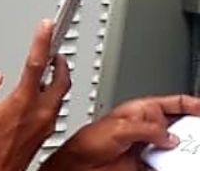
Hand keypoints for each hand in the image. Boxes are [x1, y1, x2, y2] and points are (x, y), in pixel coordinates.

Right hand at [0, 19, 71, 170]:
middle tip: (55, 46)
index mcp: (23, 100)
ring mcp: (45, 123)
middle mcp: (40, 111)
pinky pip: (55, 108)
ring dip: (58, 77)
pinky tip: (40, 93)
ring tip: (50, 67)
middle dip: (60, 60)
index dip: (42, 40)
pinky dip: (52, 94)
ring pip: (61, 94)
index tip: (47, 26)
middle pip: (61, 79)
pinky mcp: (44, 133)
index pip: (36, 63)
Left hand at [42, 94, 199, 170]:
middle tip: (198, 134)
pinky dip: (174, 164)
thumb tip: (170, 136)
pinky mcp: (148, 164)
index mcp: (139, 111)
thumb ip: (146, 128)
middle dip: (191, 130)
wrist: (79, 165)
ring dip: (183, 151)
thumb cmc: (87, 141)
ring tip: (190, 152)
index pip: (171, 103)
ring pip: (176, 147)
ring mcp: (148, 146)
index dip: (190, 103)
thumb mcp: (118, 128)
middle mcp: (146, 128)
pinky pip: (168, 163)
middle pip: (178, 126)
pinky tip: (177, 164)